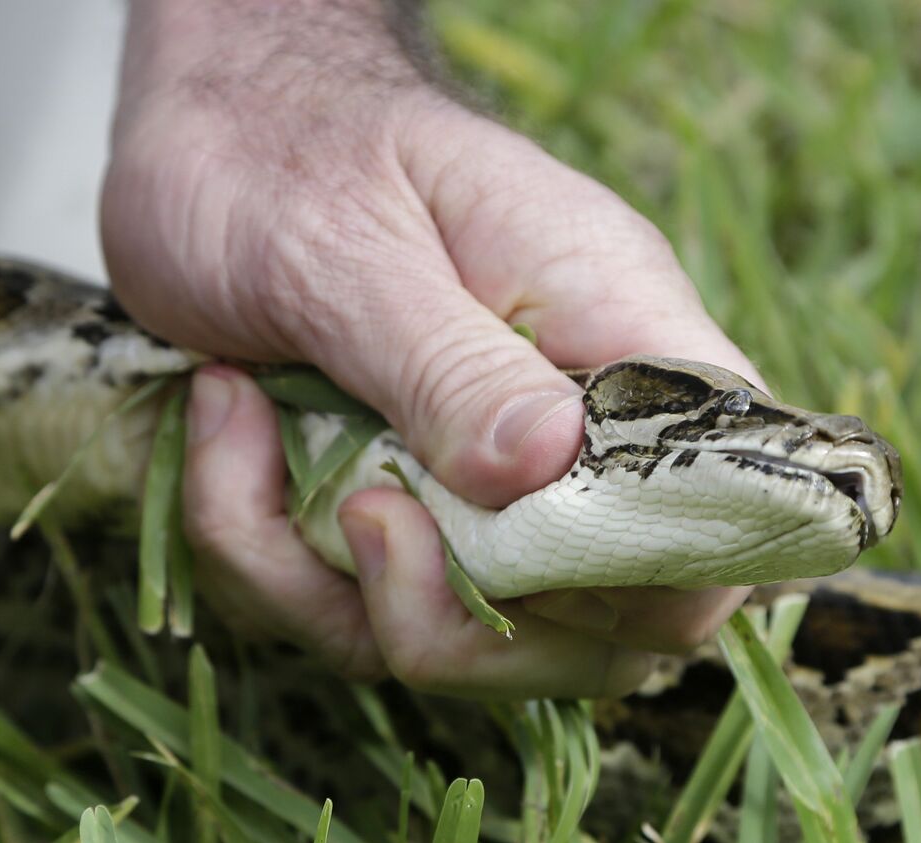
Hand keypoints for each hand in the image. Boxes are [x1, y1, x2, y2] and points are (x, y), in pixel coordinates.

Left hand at [103, 0, 761, 697]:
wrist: (201, 126)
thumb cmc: (289, 152)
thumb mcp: (350, 247)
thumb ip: (449, 362)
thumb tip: (550, 468)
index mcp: (613, 330)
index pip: (719, 497)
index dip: (648, 575)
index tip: (500, 550)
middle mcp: (565, 427)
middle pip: (601, 628)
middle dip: (452, 621)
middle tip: (351, 512)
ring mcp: (474, 487)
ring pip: (461, 639)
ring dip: (314, 579)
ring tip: (238, 422)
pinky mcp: (388, 520)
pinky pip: (344, 614)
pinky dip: (258, 551)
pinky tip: (220, 423)